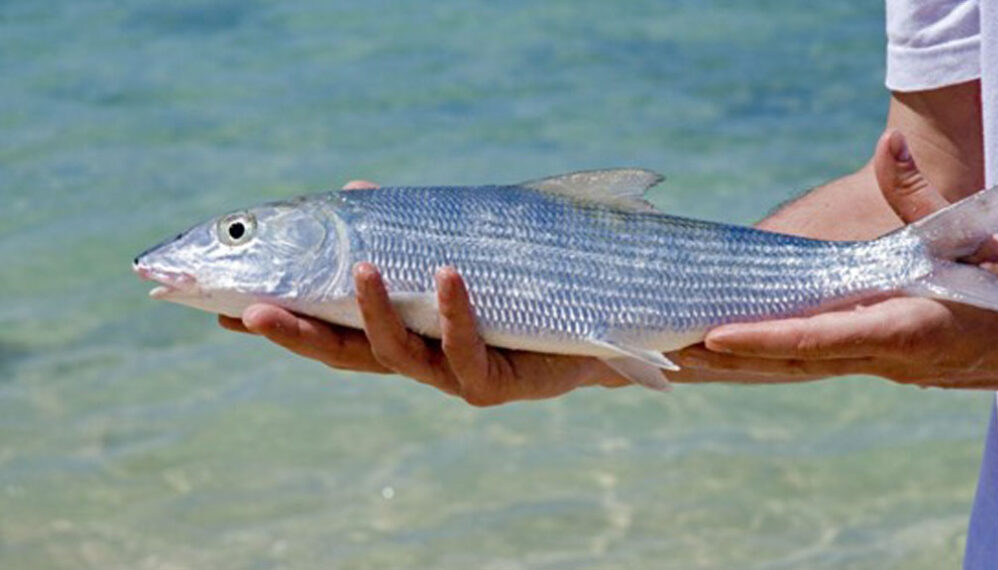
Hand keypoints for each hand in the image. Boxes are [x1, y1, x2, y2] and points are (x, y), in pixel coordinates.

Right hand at [219, 180, 629, 405]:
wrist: (593, 326)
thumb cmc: (517, 288)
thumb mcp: (456, 251)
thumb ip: (406, 230)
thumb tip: (355, 189)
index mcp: (402, 334)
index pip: (327, 330)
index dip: (279, 322)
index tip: (223, 307)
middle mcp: (418, 360)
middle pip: (345, 352)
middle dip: (297, 333)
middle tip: (249, 310)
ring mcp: (453, 376)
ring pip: (399, 353)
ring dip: (374, 310)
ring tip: (360, 267)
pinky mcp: (495, 384)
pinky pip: (467, 348)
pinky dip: (454, 310)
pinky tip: (446, 274)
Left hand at [693, 131, 997, 410]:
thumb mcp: (974, 237)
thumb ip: (922, 196)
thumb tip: (890, 143)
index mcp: (904, 330)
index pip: (818, 337)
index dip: (764, 338)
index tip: (712, 338)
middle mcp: (883, 358)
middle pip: (790, 362)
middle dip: (727, 361)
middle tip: (664, 356)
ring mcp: (879, 367)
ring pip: (795, 368)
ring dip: (739, 367)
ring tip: (678, 362)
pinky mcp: (879, 365)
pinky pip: (812, 364)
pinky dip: (770, 360)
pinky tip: (734, 356)